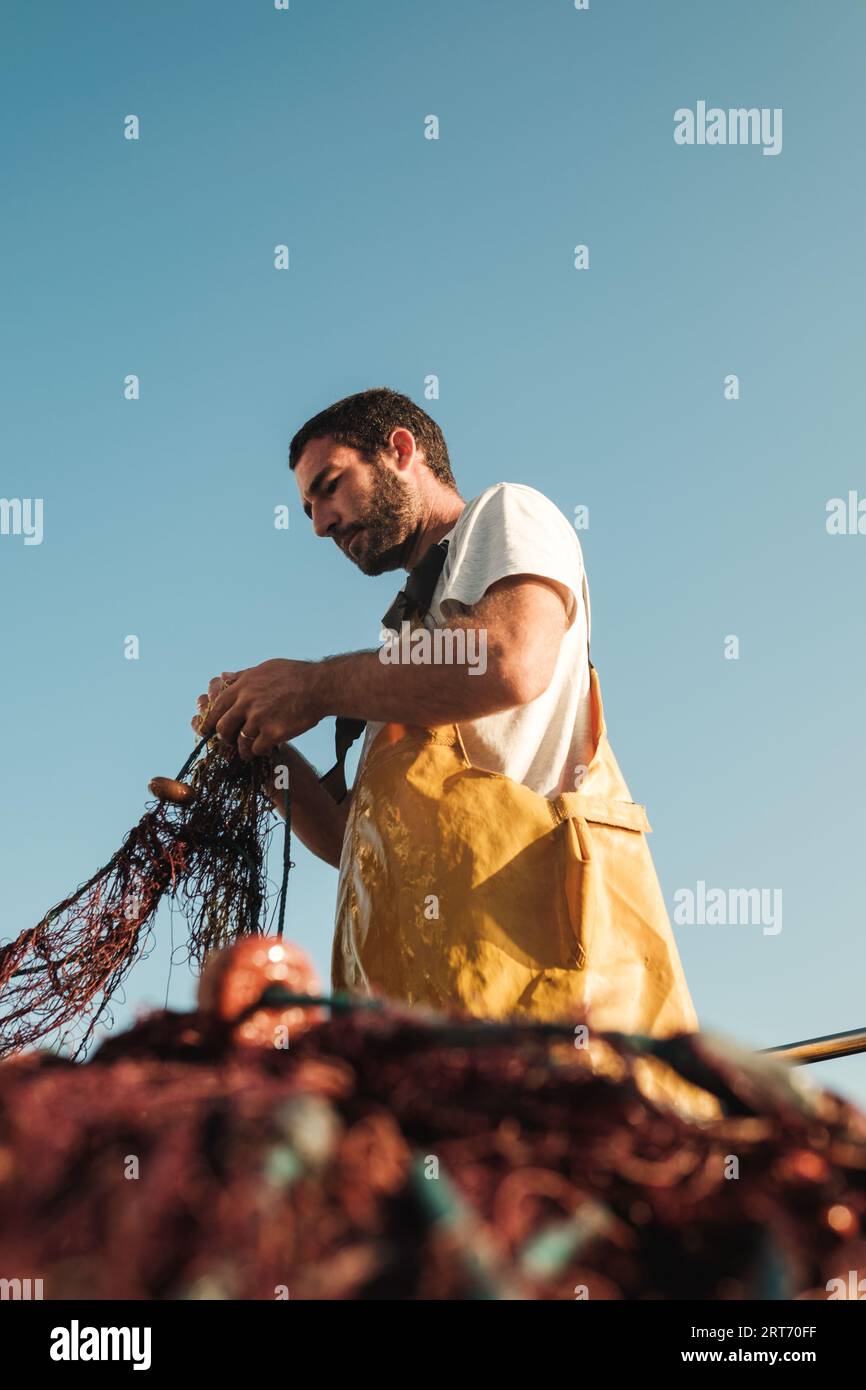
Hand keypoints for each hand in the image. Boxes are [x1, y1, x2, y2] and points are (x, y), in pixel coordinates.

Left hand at [195, 659, 323, 758]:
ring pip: (240, 742)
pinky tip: (265, 750)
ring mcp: (259, 719)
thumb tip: (222, 677)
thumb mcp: (265, 668)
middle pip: (223, 728)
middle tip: (230, 741)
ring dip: (242, 749)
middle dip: (225, 738)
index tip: (208, 730)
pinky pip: (257, 749)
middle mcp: (246, 703)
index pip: (217, 707)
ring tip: (247, 753)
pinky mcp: (272, 733)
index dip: (210, 721)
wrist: (319, 686)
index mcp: (243, 686)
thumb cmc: (295, 674)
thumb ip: (242, 675)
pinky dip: (259, 751)